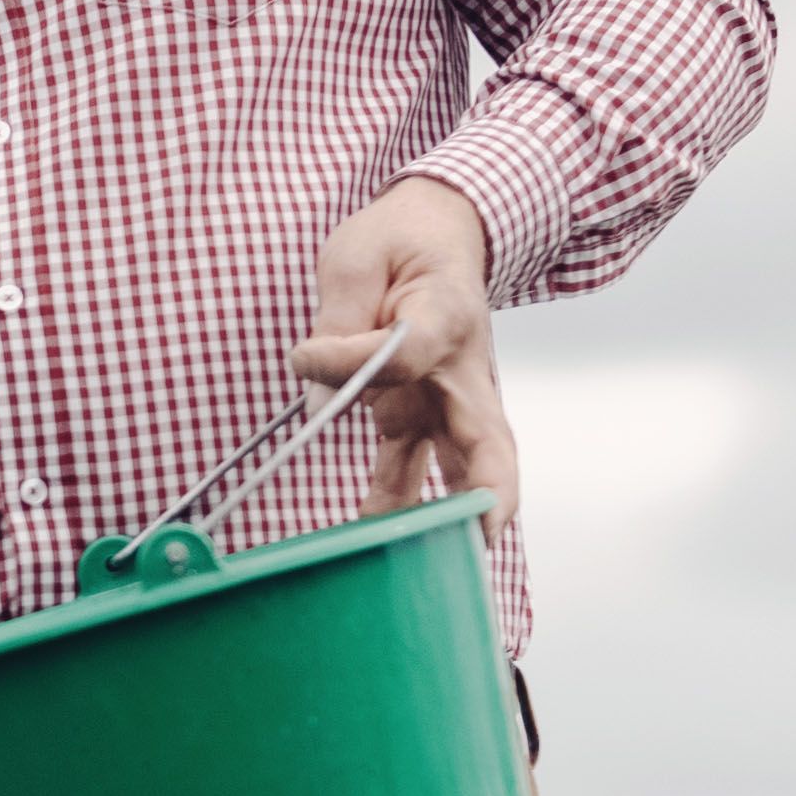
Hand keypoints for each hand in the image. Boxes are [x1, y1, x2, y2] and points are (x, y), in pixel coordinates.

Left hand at [300, 175, 515, 518]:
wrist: (438, 233)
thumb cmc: (401, 240)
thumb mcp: (359, 254)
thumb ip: (339, 316)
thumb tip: (315, 375)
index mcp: (448, 315)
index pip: (406, 351)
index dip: (353, 360)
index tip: (307, 354)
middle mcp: (460, 370)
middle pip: (489, 443)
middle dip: (485, 495)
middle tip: (472, 535)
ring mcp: (447, 400)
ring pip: (460, 471)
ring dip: (437, 518)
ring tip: (404, 561)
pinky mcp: (424, 415)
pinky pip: (418, 469)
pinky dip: (401, 507)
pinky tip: (369, 536)